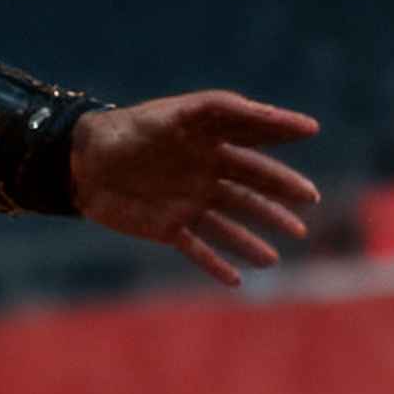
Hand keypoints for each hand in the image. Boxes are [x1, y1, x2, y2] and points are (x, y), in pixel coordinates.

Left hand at [69, 89, 321, 286]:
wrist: (84, 162)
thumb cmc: (133, 129)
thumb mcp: (184, 114)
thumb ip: (232, 114)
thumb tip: (281, 119)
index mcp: (211, 142)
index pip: (257, 145)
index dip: (282, 149)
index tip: (310, 148)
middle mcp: (205, 172)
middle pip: (251, 189)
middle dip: (279, 200)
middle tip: (306, 210)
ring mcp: (189, 202)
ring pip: (231, 224)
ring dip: (254, 240)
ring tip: (274, 257)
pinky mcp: (168, 228)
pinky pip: (198, 249)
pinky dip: (216, 264)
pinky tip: (236, 279)